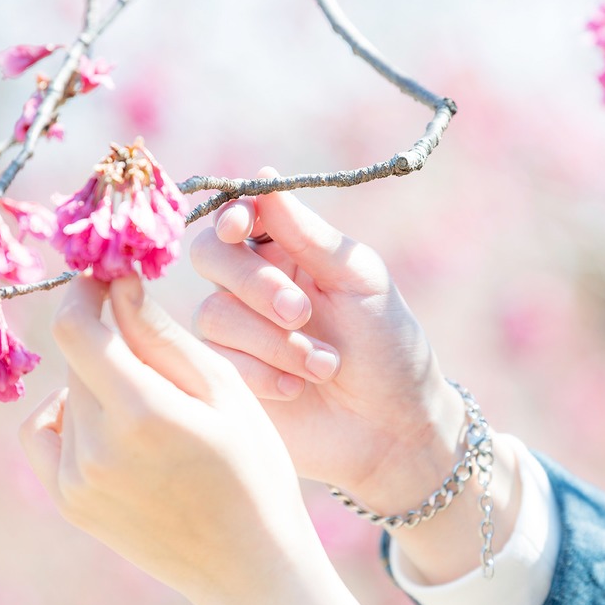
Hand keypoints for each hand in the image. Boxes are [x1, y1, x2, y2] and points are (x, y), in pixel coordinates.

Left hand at [19, 273, 368, 604]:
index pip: (77, 328)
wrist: (248, 565)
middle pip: (80, 359)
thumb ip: (165, 336)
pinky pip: (46, 432)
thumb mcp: (227, 392)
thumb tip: (117, 286)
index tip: (107, 278)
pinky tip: (113, 424)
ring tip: (156, 409)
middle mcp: (97, 447)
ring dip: (101, 383)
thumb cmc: (256, 469)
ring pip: (68, 393)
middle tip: (162, 359)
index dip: (85, 292)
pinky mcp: (69, 501)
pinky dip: (69, 415)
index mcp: (143, 413)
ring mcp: (76, 479)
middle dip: (111, 340)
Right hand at [191, 170, 520, 582]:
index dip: (232, 217)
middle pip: (212, 257)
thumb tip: (263, 174)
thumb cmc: (389, 348)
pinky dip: (261, 372)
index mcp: (290, 253)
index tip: (244, 228)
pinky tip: (298, 390)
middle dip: (255, 283)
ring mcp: (239, 335)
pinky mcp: (228, 380)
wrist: (392, 431)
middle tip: (302, 313)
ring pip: (214, 313)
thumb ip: (307, 232)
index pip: (239, 217)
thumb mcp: (358, 280)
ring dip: (274, 341)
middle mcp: (256, 288)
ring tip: (325, 365)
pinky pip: (216, 359)